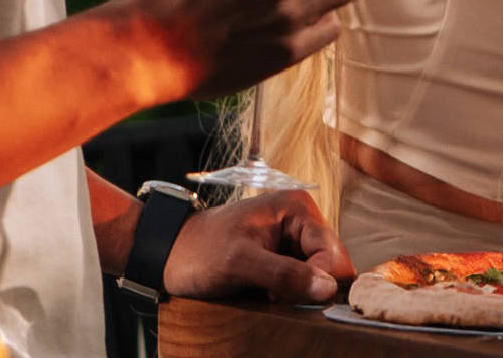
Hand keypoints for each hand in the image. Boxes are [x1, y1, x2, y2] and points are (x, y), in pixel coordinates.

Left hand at [164, 190, 354, 303]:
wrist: (169, 254)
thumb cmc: (198, 251)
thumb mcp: (239, 263)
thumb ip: (285, 274)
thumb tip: (326, 287)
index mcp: (297, 208)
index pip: (333, 252)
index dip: (316, 278)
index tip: (281, 292)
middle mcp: (301, 220)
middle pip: (330, 264)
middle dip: (307, 285)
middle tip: (273, 293)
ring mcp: (293, 239)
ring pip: (319, 275)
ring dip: (298, 291)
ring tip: (267, 292)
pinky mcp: (284, 256)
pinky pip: (303, 279)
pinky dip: (290, 292)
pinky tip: (267, 293)